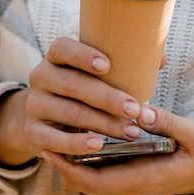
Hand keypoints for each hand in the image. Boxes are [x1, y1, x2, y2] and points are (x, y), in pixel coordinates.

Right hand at [0, 37, 145, 166]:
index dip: (82, 55)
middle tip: (135, 109)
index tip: (107, 65)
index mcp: (56, 57)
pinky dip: (76, 144)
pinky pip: (54, 140)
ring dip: (102, 124)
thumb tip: (160, 60)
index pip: (62, 48)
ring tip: (129, 132)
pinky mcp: (33, 132)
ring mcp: (34, 106)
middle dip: (107, 98)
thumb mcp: (96, 75)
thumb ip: (126, 64)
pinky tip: (97, 146)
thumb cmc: (84, 91)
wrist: (46, 118)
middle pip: (72, 84)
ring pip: (70, 113)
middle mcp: (40, 77)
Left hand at [43, 103, 193, 194]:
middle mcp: (131, 186)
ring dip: (72, 159)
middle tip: (46, 133)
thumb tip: (142, 111)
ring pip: (90, 177)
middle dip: (63, 162)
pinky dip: (86, 157)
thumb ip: (169, 123)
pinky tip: (81, 132)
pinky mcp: (131, 175)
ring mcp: (130, 183)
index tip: (51, 146)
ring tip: (58, 130)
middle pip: (84, 181)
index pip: (95, 181)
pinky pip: (100, 171)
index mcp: (144, 179)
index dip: (69, 167)